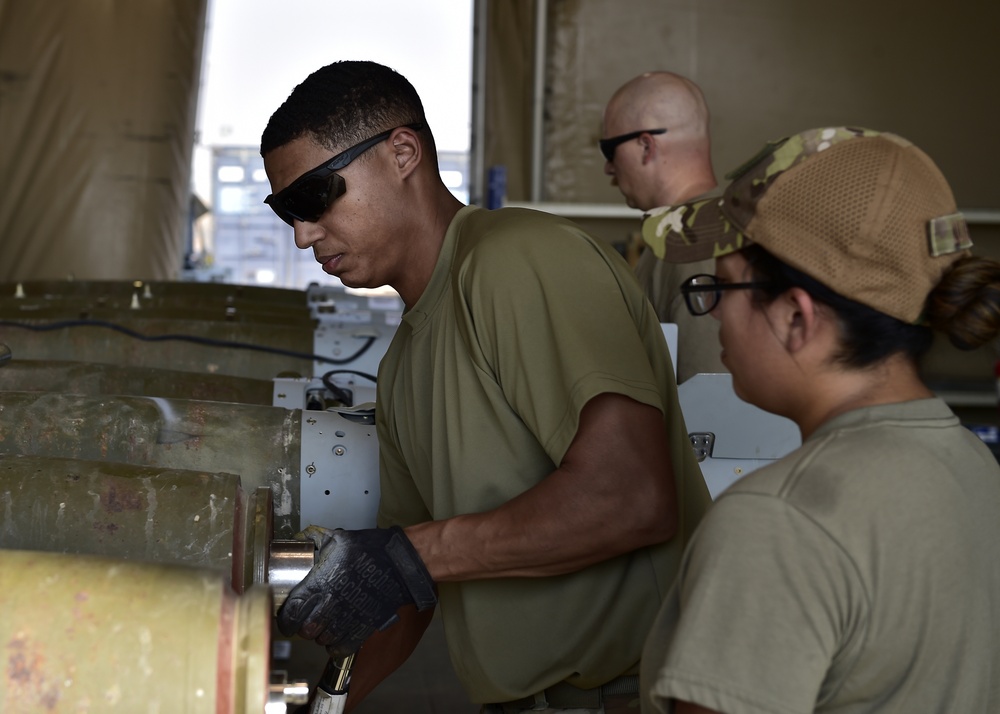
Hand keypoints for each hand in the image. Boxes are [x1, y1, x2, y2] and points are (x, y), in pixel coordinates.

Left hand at [276, 525, 436, 656]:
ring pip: (323, 640)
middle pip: (306, 630)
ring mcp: (348, 618)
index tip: (286, 620)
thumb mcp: (341, 539)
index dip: (285, 620)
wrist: (401, 564)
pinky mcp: (363, 627)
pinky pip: (342, 647)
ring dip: (320, 635)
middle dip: (303, 627)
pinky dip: (337, 645)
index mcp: (322, 582)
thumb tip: (302, 539)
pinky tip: (337, 634)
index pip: (292, 611)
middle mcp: (332, 604)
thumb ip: (319, 542)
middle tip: (306, 619)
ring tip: (324, 624)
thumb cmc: (372, 549)